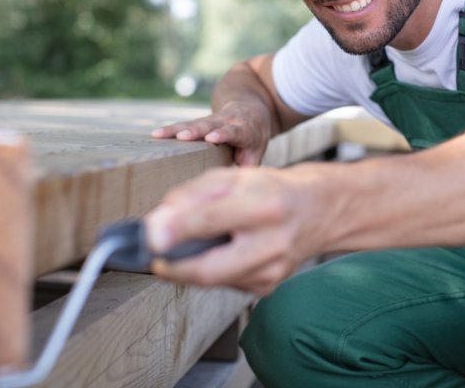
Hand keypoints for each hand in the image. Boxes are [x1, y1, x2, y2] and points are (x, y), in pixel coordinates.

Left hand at [143, 165, 326, 294]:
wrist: (316, 211)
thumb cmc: (270, 189)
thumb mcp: (234, 177)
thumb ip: (195, 193)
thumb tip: (158, 219)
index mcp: (264, 205)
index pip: (211, 220)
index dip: (176, 229)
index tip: (149, 235)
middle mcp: (271, 242)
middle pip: (211, 269)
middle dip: (174, 268)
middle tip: (152, 259)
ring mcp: (271, 270)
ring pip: (213, 280)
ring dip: (187, 267)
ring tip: (180, 248)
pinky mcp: (267, 287)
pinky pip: (224, 283)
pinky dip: (209, 270)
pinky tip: (213, 254)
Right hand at [151, 101, 272, 166]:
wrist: (249, 107)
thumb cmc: (253, 136)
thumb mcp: (258, 150)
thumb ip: (248, 168)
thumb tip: (239, 190)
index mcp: (244, 129)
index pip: (233, 131)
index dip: (223, 134)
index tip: (211, 137)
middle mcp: (226, 121)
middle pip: (209, 125)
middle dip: (195, 131)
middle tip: (182, 136)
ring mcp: (211, 120)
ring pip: (193, 123)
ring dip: (176, 129)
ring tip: (159, 134)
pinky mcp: (199, 121)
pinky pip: (184, 125)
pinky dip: (170, 130)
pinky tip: (155, 134)